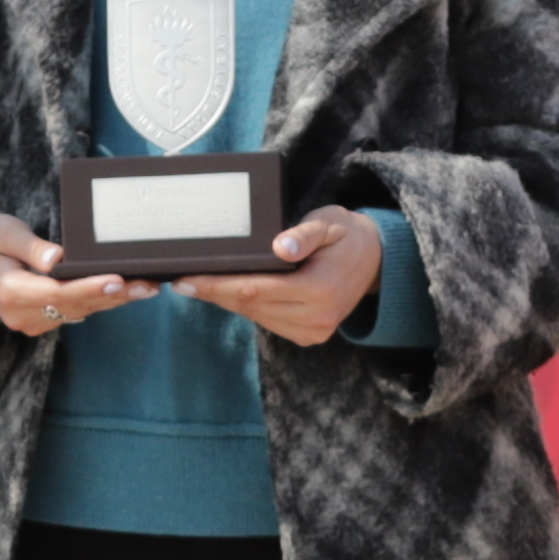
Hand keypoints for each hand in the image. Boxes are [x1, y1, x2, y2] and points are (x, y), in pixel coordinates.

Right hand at [0, 211, 140, 338]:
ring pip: (78, 312)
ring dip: (113, 301)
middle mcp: (21, 314)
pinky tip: (127, 291)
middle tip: (149, 284)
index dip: (89, 287)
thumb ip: (30, 246)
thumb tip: (57, 258)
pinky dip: (99, 301)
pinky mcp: (40, 321)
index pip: (57, 292)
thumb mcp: (1, 231)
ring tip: (148, 287)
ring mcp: (30, 322)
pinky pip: (73, 312)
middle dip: (113, 295)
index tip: (118, 279)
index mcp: (9, 291)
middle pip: (74, 306)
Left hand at [174, 205, 387, 350]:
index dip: (218, 286)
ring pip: (256, 317)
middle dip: (215, 293)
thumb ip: (304, 234)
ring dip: (227, 301)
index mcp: (319, 290)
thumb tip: (280, 246)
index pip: (255, 290)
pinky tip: (228, 293)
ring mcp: (314, 332)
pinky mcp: (310, 336)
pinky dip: (247, 307)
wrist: (375, 260)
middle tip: (182, 280)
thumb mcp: (329, 222)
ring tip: (199, 284)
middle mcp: (316, 318)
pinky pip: (268, 322)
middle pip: (251, 306)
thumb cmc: (346, 235)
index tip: (187, 280)